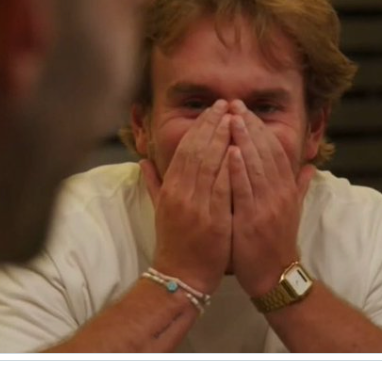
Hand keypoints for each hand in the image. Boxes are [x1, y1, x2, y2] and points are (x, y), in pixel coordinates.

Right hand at [142, 100, 231, 294]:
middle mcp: (180, 194)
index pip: (184, 149)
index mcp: (169, 190)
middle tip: (227, 104)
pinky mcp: (211, 220)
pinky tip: (239, 149)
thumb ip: (153, 185)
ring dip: (223, 138)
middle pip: (197, 150)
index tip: (214, 110)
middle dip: (213, 124)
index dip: (200, 127)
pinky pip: (221, 187)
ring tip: (236, 117)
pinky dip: (229, 166)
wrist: (180, 277)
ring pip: (209, 164)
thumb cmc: (174, 245)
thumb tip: (142, 161)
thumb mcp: (160, 211)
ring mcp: (196, 206)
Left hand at [228, 103, 313, 297]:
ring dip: (244, 140)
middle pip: (266, 152)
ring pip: (256, 167)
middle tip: (233, 104)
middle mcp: (279, 195)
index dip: (261, 128)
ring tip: (232, 118)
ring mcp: (267, 208)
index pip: (276, 151)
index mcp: (286, 190)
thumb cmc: (276, 244)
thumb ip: (299, 187)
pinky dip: (239, 170)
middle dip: (250, 125)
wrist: (274, 276)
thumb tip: (312, 166)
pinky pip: (245, 191)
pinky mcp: (252, 221)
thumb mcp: (292, 212)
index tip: (245, 110)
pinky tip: (230, 152)